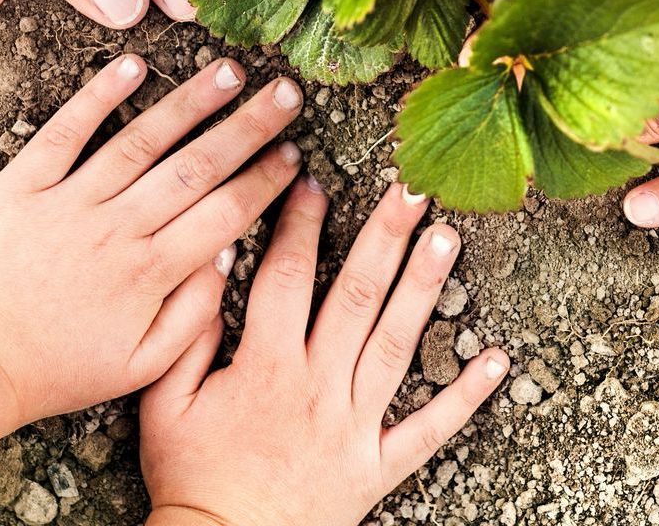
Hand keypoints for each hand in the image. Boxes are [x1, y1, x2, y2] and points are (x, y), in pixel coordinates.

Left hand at [0, 54, 304, 453]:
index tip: (294, 153)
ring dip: (190, 102)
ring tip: (230, 71)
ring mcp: (70, 201)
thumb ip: (193, 315)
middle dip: (248, 127)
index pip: (224, 213)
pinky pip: (66, 132)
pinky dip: (98, 95)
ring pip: (142, 139)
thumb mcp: (140, 366)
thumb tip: (227, 254)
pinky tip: (133, 65)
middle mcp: (117, 228)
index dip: (264, 180)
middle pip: (196, 166)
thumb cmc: (57, 368)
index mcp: (150, 272)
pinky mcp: (23, 185)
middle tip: (286, 93)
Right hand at [139, 181, 509, 525]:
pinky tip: (496, 360)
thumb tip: (210, 265)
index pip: (286, 277)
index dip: (299, 224)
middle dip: (384, 236)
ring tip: (448, 238)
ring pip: (395, 344)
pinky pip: (429, 430)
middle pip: (356, 296)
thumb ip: (187, 334)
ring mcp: (353, 426)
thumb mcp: (162, 404)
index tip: (312, 179)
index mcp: (265, 367)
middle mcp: (317, 387)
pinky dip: (465, 396)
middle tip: (412, 188)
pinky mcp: (376, 466)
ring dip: (424, 288)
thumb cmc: (190, 479)